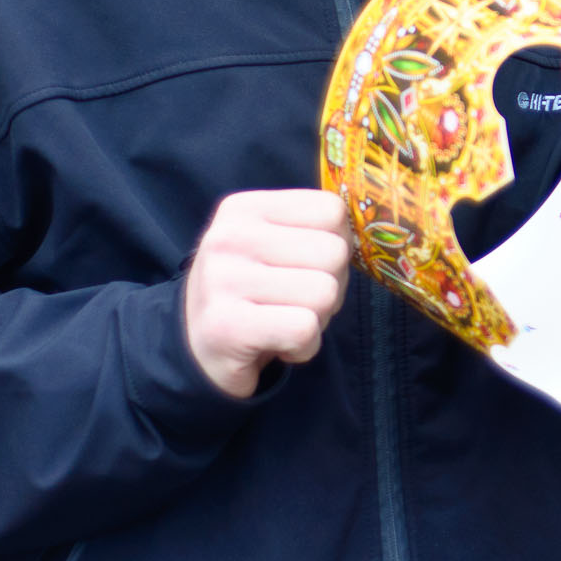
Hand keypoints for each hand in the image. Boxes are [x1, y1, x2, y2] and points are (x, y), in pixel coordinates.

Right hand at [183, 189, 351, 398]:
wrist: (196, 351)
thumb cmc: (252, 293)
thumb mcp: (273, 245)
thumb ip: (313, 230)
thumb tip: (364, 233)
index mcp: (244, 209)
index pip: (332, 210)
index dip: (336, 244)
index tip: (307, 267)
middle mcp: (229, 237)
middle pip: (334, 253)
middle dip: (330, 285)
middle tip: (296, 302)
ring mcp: (224, 281)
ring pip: (325, 292)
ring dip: (318, 319)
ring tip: (284, 322)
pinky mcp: (227, 327)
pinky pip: (305, 329)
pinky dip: (304, 347)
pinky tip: (277, 344)